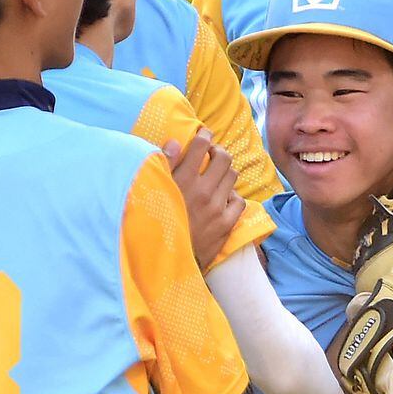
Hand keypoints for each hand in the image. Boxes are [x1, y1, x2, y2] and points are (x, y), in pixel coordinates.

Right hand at [164, 130, 244, 269]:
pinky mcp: (225, 225)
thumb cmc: (155, 222)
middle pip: (223, 158)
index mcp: (182, 180)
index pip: (200, 146)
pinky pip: (239, 201)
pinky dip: (233, 197)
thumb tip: (175, 142)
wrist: (165, 259)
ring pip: (233, 177)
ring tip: (218, 176)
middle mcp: (202, 191)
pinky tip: (224, 199)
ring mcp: (216, 208)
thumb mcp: (154, 192)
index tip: (204, 134)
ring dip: (226, 172)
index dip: (204, 135)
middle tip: (212, 155)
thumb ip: (164, 165)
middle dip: (218, 152)